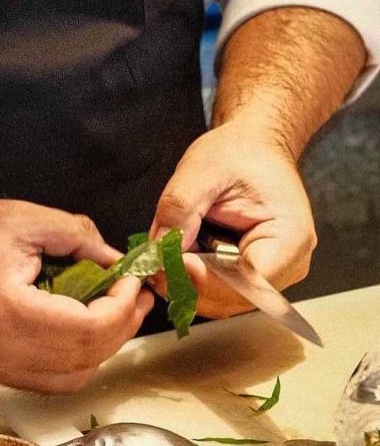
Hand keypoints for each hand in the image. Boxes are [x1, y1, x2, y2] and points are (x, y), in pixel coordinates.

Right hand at [0, 180, 153, 392]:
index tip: (131, 280)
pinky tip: (80, 328)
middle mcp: (2, 351)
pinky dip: (73, 360)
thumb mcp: (21, 216)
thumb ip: (74, 234)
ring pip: (69, 379)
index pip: (87, 328)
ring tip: (115, 311)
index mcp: (10, 311)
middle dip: (120, 327)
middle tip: (135, 295)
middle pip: (84, 359)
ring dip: (100, 349)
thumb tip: (112, 259)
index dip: (120, 307)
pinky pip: (45, 380)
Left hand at [149, 123, 316, 318]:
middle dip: (190, 283)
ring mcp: (273, 276)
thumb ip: (180, 208)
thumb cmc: (239, 152)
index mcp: (289, 238)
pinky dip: (194, 279)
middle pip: (235, 297)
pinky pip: (221, 290)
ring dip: (188, 284)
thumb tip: (160, 249)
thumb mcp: (202, 169)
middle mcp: (289, 266)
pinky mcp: (253, 275)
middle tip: (155, 261)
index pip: (248, 280)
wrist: (256, 145)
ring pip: (224, 300)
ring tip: (163, 254)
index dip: (207, 278)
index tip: (173, 261)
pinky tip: (178, 256)